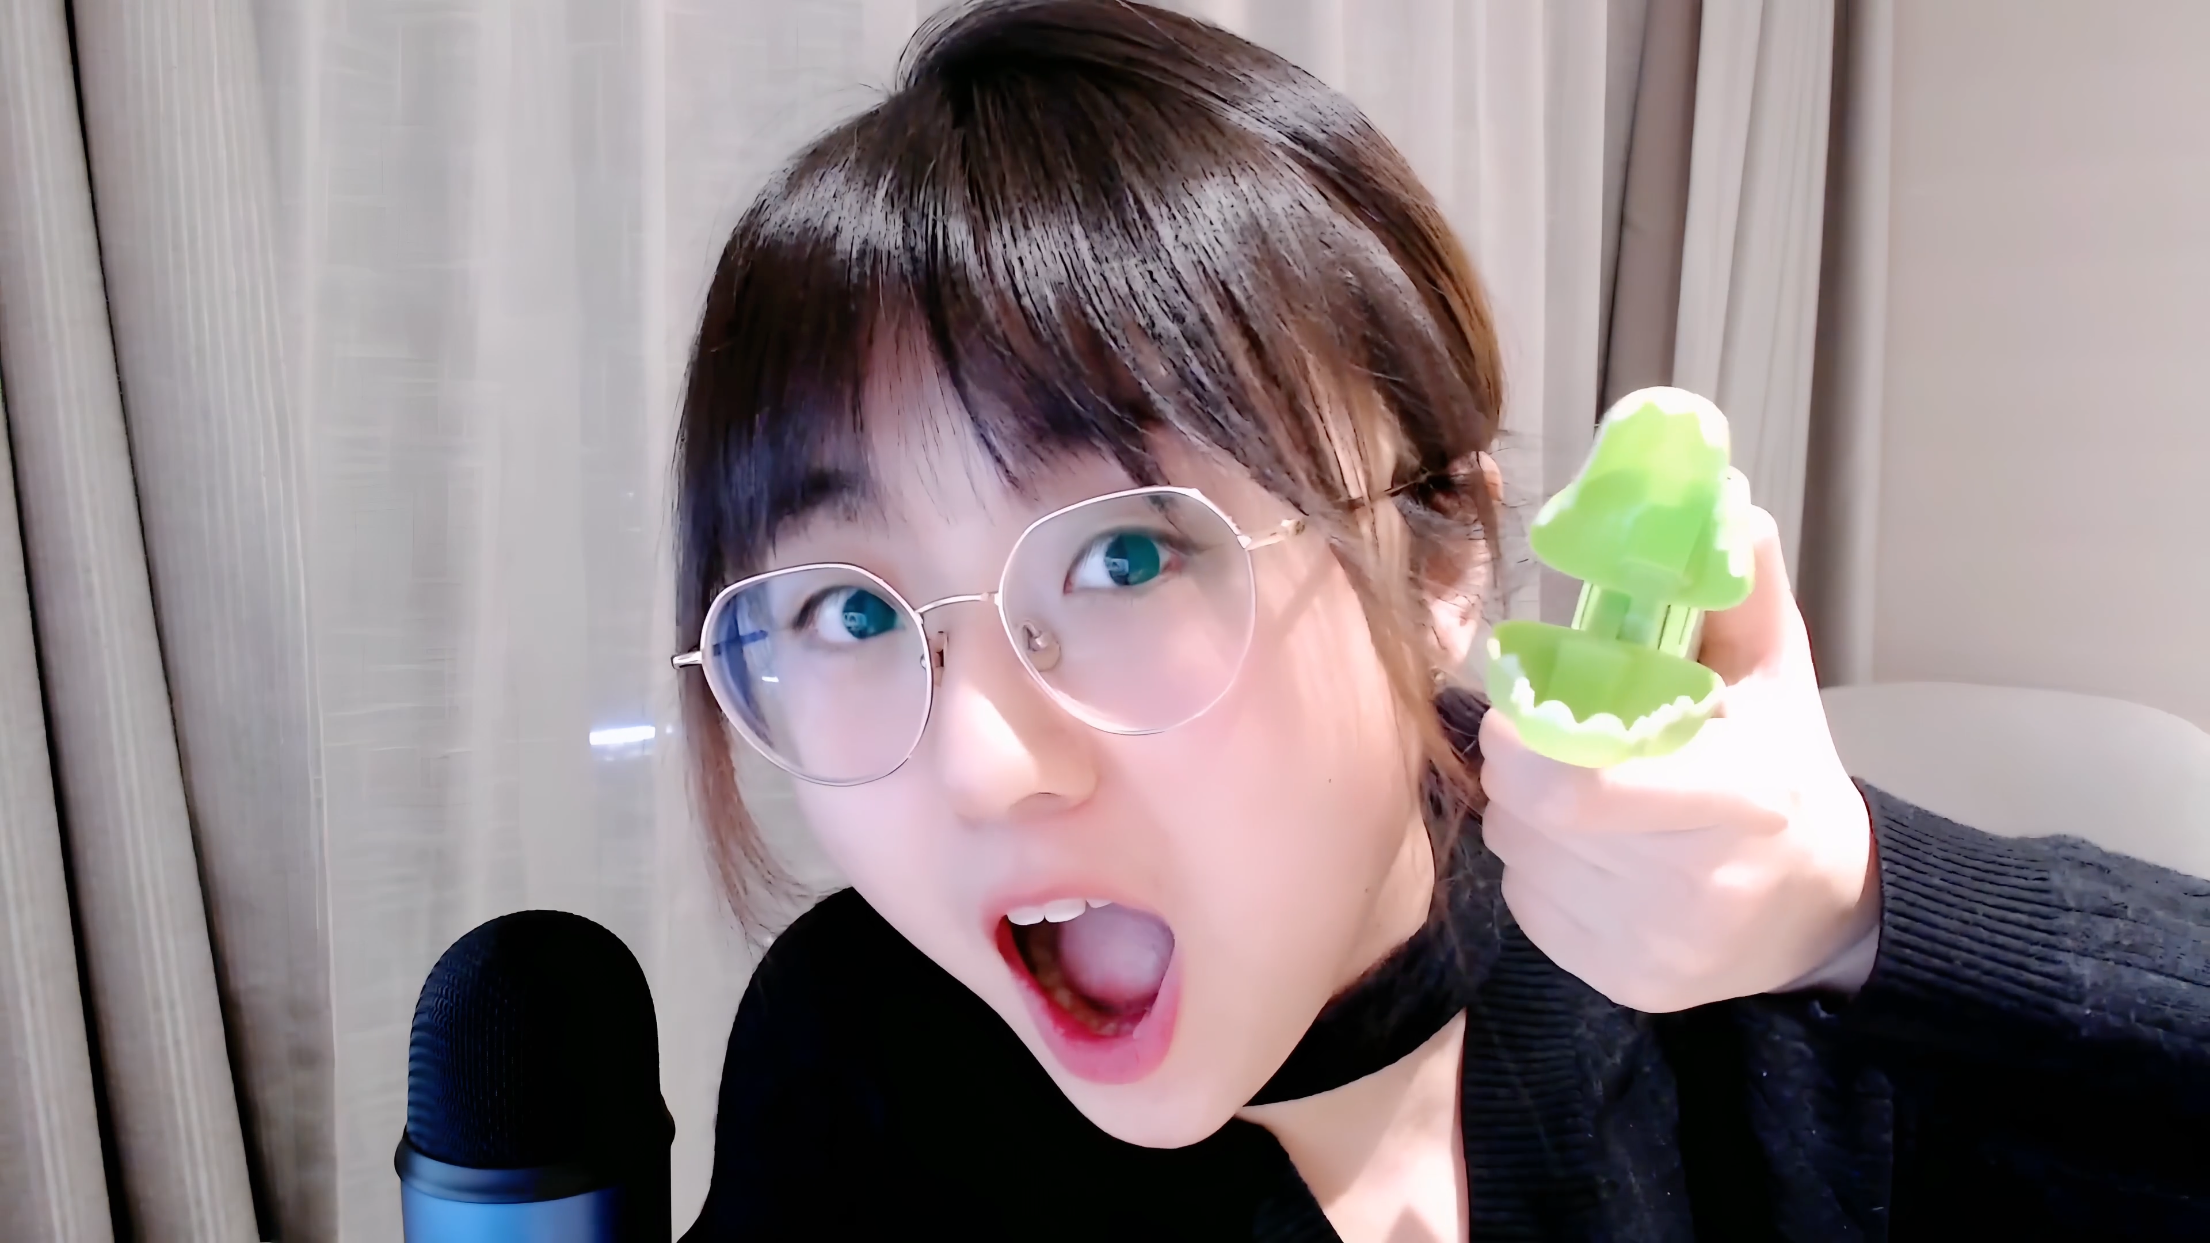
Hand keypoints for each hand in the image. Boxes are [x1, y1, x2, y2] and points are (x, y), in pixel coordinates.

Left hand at [1476, 506, 1880, 1012]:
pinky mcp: (1625, 986)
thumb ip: (1742, 591)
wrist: (1820, 908)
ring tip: (1569, 791)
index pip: (1582, 789)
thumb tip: (1723, 505)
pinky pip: (1533, 911)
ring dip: (1523, 819)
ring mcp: (1656, 949)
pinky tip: (1581, 849)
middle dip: (1518, 771)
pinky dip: (1537, 870)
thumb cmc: (1785, 770)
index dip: (1525, 743)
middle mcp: (1696, 889)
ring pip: (1524, 863)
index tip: (1520, 707)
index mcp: (1737, 800)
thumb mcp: (1778, 674)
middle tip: (1536, 740)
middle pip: (1536, 822)